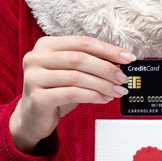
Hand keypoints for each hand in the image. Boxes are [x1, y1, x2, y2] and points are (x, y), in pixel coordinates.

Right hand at [10, 35, 136, 152]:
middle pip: (79, 58)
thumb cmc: (55, 92)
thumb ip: (90, 65)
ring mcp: (34, 77)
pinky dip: (92, 96)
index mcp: (46, 45)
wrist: (33, 117)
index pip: (82, 43)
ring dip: (102, 84)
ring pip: (76, 77)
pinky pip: (71, 93)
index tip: (128, 58)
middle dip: (106, 68)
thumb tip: (119, 64)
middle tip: (123, 78)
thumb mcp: (72, 74)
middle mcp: (36, 58)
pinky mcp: (37, 97)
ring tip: (116, 91)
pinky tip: (103, 99)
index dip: (108, 50)